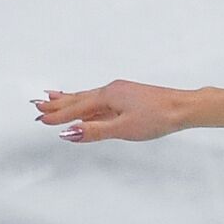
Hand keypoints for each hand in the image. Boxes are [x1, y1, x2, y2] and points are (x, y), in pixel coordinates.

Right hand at [31, 80, 189, 142]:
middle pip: (80, 98)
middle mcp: (112, 90)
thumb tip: (68, 133)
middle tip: (38, 103)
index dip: (59, 116)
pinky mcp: (130, 96)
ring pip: (90, 97)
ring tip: (54, 97)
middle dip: (59, 102)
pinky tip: (87, 105)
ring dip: (71, 99)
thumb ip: (95, 131)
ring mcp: (122, 92)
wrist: (184, 108)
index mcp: (108, 96)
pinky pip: (101, 99)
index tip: (40, 119)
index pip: (77, 108)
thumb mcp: (123, 128)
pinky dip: (88, 102)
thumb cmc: (157, 117)